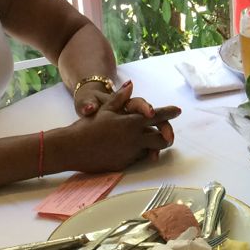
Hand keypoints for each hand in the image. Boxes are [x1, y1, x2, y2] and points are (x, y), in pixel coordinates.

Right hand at [54, 83, 178, 171]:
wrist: (72, 148)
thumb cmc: (87, 126)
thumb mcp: (105, 109)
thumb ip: (121, 98)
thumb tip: (131, 84)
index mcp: (131, 122)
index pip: (157, 116)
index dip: (169, 113)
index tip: (177, 110)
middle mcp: (134, 139)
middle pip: (162, 139)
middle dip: (166, 136)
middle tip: (166, 133)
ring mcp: (131, 153)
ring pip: (151, 150)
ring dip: (152, 145)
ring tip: (147, 140)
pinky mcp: (125, 164)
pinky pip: (138, 158)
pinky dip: (139, 152)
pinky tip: (130, 148)